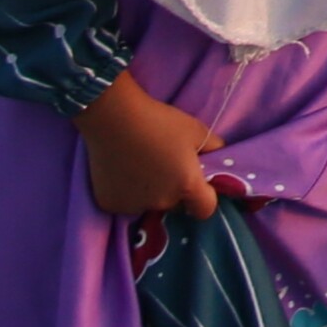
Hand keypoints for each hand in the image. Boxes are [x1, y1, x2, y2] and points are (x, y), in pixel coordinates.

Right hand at [77, 73, 222, 221]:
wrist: (114, 118)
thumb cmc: (159, 121)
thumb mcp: (196, 130)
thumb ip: (214, 148)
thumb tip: (217, 157)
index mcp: (187, 186)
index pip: (205, 209)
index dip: (205, 198)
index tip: (200, 184)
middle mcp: (162, 202)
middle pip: (176, 204)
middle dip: (176, 191)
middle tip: (166, 166)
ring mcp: (133, 206)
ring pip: (149, 203)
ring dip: (150, 192)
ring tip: (141, 164)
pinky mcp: (109, 204)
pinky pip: (126, 202)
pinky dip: (126, 191)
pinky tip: (122, 170)